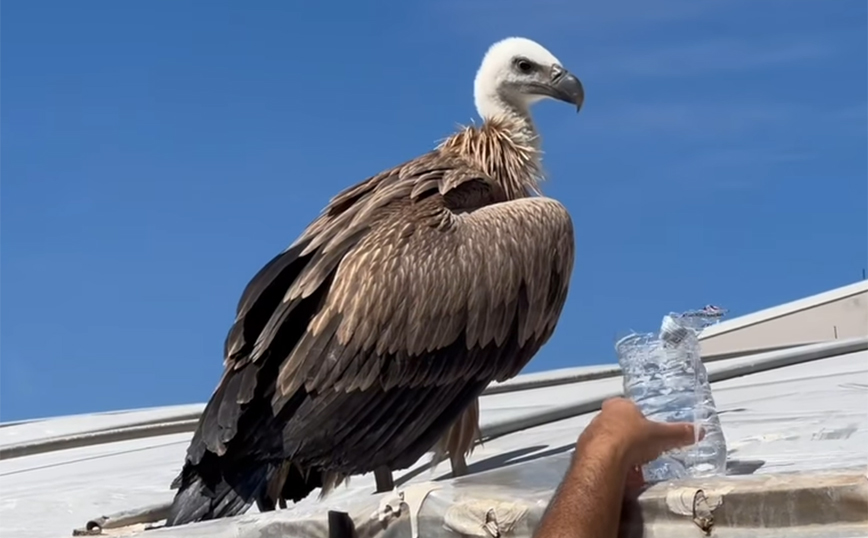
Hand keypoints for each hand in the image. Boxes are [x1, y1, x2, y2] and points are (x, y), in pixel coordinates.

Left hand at [579, 397, 699, 468]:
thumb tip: (699, 431)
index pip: (630, 408)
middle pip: (617, 426)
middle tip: (642, 451)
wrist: (603, 460)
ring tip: (633, 466)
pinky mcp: (584, 453)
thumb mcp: (662, 436)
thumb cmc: (632, 439)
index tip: (648, 432)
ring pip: (607, 442)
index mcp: (619, 406)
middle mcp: (601, 417)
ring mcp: (590, 435)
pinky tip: (620, 475)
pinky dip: (610, 465)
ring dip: (619, 452)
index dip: (639, 420)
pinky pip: (600, 459)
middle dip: (629, 438)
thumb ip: (679, 433)